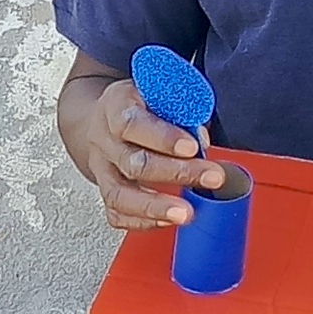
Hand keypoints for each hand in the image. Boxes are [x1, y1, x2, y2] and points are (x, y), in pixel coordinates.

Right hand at [60, 72, 224, 230]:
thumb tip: (201, 139)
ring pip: (120, 195)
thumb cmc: (139, 104)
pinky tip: (167, 221)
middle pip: (133, 163)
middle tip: (210, 177)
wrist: (104, 118)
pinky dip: (142, 221)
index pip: (132, 123)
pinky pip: (117, 213)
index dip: (163, 137)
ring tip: (186, 213)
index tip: (192, 147)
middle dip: (176, 173)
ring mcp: (102, 168)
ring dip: (156, 207)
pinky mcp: (104, 191)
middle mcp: (104, 139)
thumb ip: (180, 111)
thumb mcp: (157, 92)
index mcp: (115, 106)